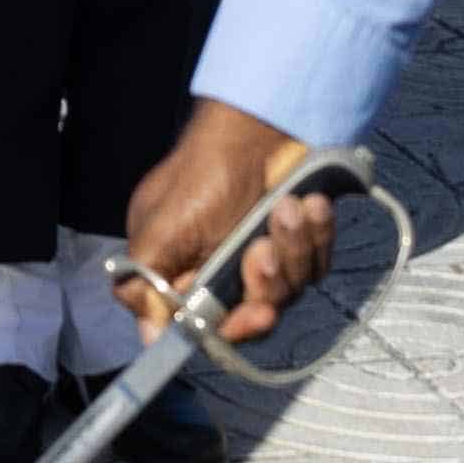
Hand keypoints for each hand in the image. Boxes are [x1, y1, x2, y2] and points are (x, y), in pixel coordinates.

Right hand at [121, 98, 335, 343]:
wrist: (260, 126)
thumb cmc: (202, 170)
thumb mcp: (160, 228)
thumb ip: (146, 283)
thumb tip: (147, 336)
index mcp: (182, 274)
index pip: (205, 328)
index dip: (232, 330)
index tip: (253, 314)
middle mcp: (222, 273)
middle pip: (254, 314)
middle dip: (265, 284)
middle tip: (263, 250)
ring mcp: (264, 260)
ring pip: (290, 289)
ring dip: (290, 248)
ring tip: (285, 207)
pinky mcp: (299, 245)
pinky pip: (317, 263)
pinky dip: (316, 235)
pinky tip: (310, 205)